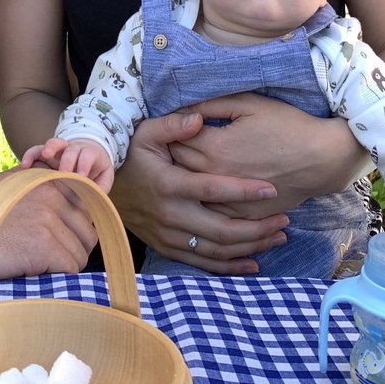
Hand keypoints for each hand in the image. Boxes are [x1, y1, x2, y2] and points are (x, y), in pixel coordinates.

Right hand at [0, 171, 98, 280]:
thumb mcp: (10, 186)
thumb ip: (40, 189)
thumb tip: (67, 208)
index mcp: (48, 179)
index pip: (87, 208)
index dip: (76, 229)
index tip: (60, 242)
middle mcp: (54, 194)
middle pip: (87, 233)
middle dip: (71, 249)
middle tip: (45, 260)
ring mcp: (50, 219)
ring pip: (79, 254)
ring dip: (62, 266)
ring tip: (32, 266)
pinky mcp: (44, 246)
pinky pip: (69, 269)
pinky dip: (55, 277)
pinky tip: (29, 272)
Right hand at [21, 138, 114, 189]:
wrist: (88, 158)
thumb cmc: (96, 172)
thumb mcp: (103, 178)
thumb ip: (101, 187)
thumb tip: (94, 197)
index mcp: (91, 154)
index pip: (88, 154)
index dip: (84, 163)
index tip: (81, 176)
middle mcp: (75, 149)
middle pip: (71, 149)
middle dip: (67, 160)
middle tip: (64, 173)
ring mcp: (60, 150)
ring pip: (54, 143)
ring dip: (49, 148)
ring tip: (44, 155)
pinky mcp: (46, 154)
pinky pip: (37, 150)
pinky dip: (30, 155)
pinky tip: (24, 165)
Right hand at [109, 111, 288, 274]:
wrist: (100, 191)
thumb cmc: (129, 157)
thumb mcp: (145, 133)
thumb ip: (173, 124)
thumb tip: (199, 117)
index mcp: (169, 185)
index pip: (214, 190)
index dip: (244, 191)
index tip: (271, 189)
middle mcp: (171, 215)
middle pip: (223, 230)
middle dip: (258, 227)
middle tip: (285, 218)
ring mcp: (169, 236)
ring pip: (217, 251)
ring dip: (251, 247)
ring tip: (278, 236)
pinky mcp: (167, 249)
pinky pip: (203, 263)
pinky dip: (230, 266)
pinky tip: (254, 262)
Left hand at [169, 92, 368, 218]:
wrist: (321, 158)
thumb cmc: (286, 125)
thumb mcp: (249, 103)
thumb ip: (212, 104)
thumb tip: (185, 107)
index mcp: (215, 148)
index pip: (175, 140)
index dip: (169, 131)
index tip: (165, 126)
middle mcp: (217, 178)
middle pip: (179, 167)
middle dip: (168, 156)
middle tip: (164, 147)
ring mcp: (230, 202)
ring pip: (191, 195)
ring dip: (180, 184)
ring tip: (175, 173)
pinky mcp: (243, 216)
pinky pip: (212, 216)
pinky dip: (200, 207)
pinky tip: (196, 198)